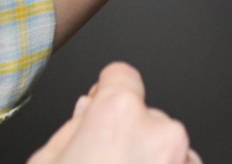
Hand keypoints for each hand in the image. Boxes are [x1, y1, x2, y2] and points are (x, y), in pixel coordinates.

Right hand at [29, 63, 199, 163]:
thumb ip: (72, 128)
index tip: (102, 100)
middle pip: (143, 115)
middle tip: (105, 161)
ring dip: (150, 157)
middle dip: (128, 133)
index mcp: (119, 114)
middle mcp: (159, 131)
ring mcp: (183, 158)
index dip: (107, 89)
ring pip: (165, 145)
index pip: (121, 75)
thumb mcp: (48, 162)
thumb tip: (87, 111)